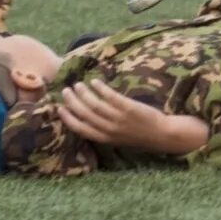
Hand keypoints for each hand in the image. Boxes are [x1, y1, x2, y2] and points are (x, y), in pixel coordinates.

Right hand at [58, 79, 208, 155]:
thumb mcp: (117, 137)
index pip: (80, 129)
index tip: (59, 108)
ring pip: (95, 105)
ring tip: (78, 84)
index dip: (68, 118)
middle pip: (84, 114)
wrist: (161, 135)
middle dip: (73, 102)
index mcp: (104, 138)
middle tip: (66, 90)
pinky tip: (95, 81)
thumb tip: (87, 116)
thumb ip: (103, 129)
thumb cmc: (138, 134)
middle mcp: (109, 129)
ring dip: (84, 93)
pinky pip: (110, 96)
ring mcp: (118, 119)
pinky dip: (100, 88)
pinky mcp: (128, 108)